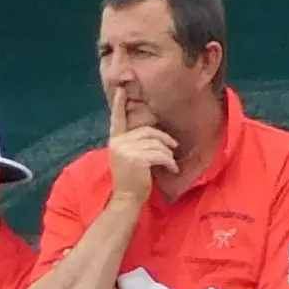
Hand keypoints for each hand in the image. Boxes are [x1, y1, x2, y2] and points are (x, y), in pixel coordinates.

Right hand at [105, 89, 176, 205]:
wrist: (127, 199)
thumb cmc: (132, 179)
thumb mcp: (129, 157)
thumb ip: (135, 143)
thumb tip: (157, 135)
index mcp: (115, 141)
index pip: (117, 120)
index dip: (119, 105)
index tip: (121, 90)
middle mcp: (118, 143)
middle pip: (147, 131)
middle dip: (164, 139)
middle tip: (173, 148)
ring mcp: (126, 150)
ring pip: (156, 143)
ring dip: (168, 154)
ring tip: (171, 164)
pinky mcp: (137, 158)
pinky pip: (160, 153)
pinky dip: (170, 161)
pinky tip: (172, 169)